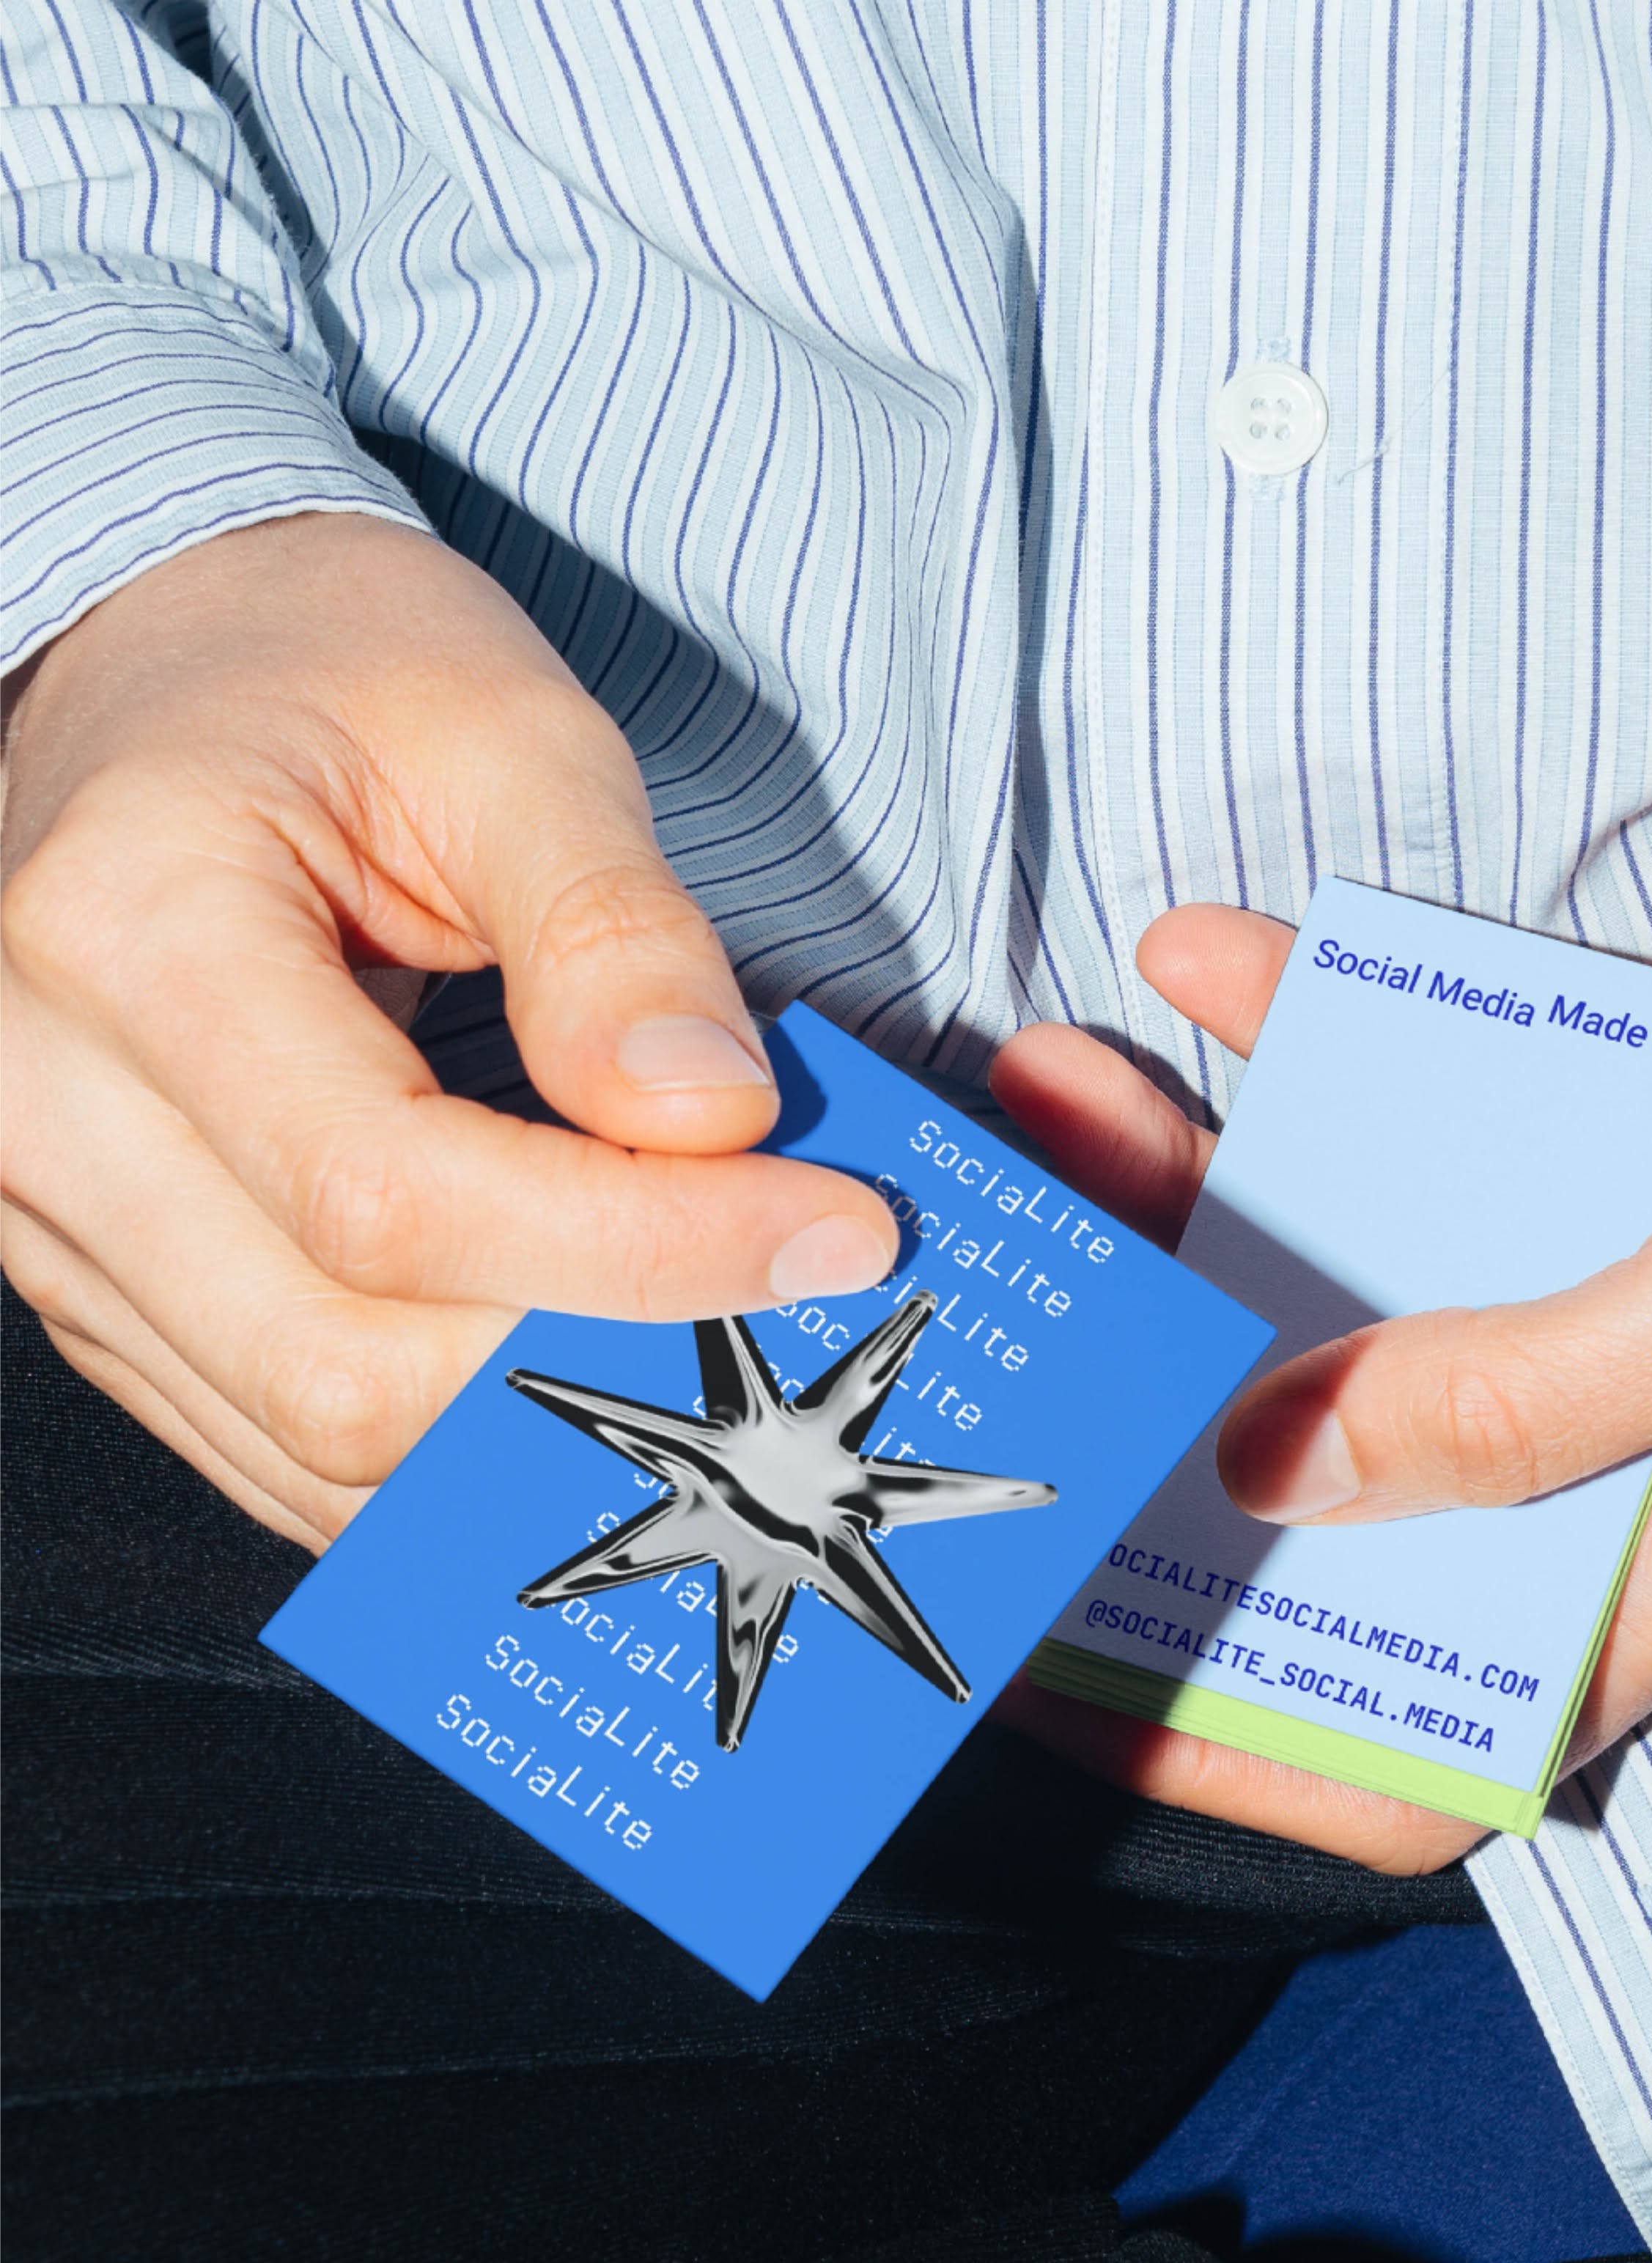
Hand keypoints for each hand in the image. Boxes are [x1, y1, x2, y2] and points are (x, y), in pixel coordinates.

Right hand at [1, 516, 897, 1546]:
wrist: (167, 679)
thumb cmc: (324, 676)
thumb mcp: (504, 730)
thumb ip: (613, 928)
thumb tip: (712, 1119)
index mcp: (125, 934)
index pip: (393, 1191)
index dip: (632, 1247)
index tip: (827, 1231)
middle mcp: (46, 1107)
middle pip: (341, 1360)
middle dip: (598, 1361)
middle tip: (787, 1302)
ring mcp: (54, 1222)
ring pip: (314, 1440)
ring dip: (535, 1430)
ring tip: (707, 1340)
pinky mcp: (102, 1292)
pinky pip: (282, 1448)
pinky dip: (449, 1450)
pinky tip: (580, 1375)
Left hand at [989, 864, 1651, 1872]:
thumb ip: (1515, 1403)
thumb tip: (1267, 1471)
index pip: (1414, 1740)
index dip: (1231, 1740)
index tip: (1052, 1674)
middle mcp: (1589, 1440)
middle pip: (1312, 1483)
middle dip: (1142, 1413)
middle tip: (1009, 1331)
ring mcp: (1564, 1282)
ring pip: (1316, 1276)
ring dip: (1175, 1195)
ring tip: (1055, 1104)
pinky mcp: (1559, 1128)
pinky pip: (1383, 1096)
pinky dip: (1289, 1027)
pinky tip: (1198, 952)